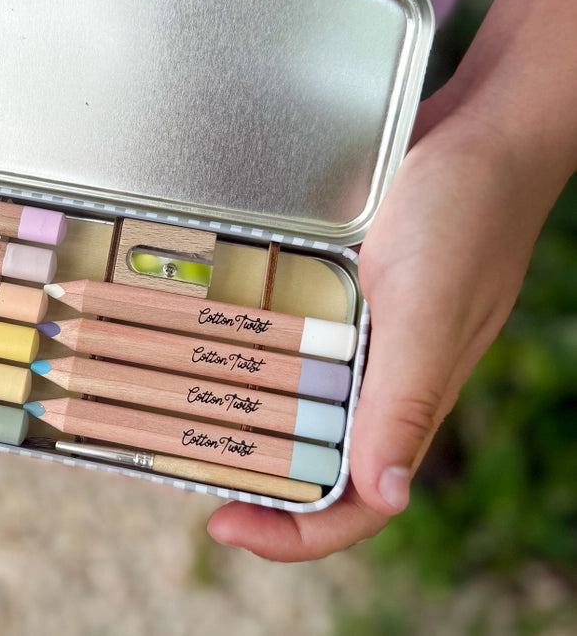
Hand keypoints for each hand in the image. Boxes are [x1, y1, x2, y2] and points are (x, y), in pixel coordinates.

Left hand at [207, 88, 559, 559]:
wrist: (481, 130)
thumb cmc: (466, 212)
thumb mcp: (428, 307)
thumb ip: (405, 399)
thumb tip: (386, 496)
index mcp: (409, 398)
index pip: (356, 501)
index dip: (293, 531)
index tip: (222, 524)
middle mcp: (384, 374)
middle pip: (316, 457)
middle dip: (254, 475)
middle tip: (181, 461)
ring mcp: (367, 332)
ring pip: (301, 398)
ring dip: (247, 411)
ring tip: (181, 407)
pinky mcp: (352, 290)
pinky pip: (300, 336)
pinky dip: (260, 345)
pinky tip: (216, 332)